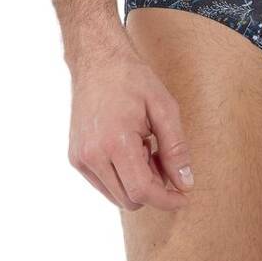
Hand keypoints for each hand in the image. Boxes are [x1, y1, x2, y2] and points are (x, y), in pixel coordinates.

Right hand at [68, 41, 196, 211]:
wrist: (98, 61)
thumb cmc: (133, 80)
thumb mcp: (164, 108)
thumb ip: (176, 149)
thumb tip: (185, 184)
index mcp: (115, 142)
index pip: (142, 191)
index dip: (166, 199)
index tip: (184, 197)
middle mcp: (92, 155)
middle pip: (129, 199)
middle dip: (153, 187)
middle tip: (162, 157)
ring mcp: (80, 158)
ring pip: (116, 195)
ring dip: (137, 183)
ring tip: (145, 148)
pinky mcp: (75, 158)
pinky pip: (103, 183)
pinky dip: (122, 176)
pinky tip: (130, 148)